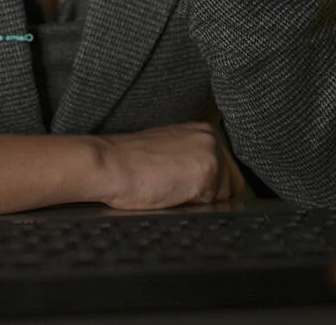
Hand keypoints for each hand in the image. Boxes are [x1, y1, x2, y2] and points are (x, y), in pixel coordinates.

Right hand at [93, 122, 246, 209]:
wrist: (110, 164)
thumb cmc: (130, 162)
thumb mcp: (168, 152)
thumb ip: (191, 160)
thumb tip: (212, 187)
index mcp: (201, 130)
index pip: (221, 172)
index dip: (201, 186)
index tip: (177, 182)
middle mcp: (210, 137)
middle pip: (226, 185)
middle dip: (203, 194)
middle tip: (170, 184)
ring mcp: (210, 153)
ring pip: (220, 197)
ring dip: (197, 200)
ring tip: (169, 187)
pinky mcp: (207, 172)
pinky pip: (211, 205)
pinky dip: (192, 205)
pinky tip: (171, 191)